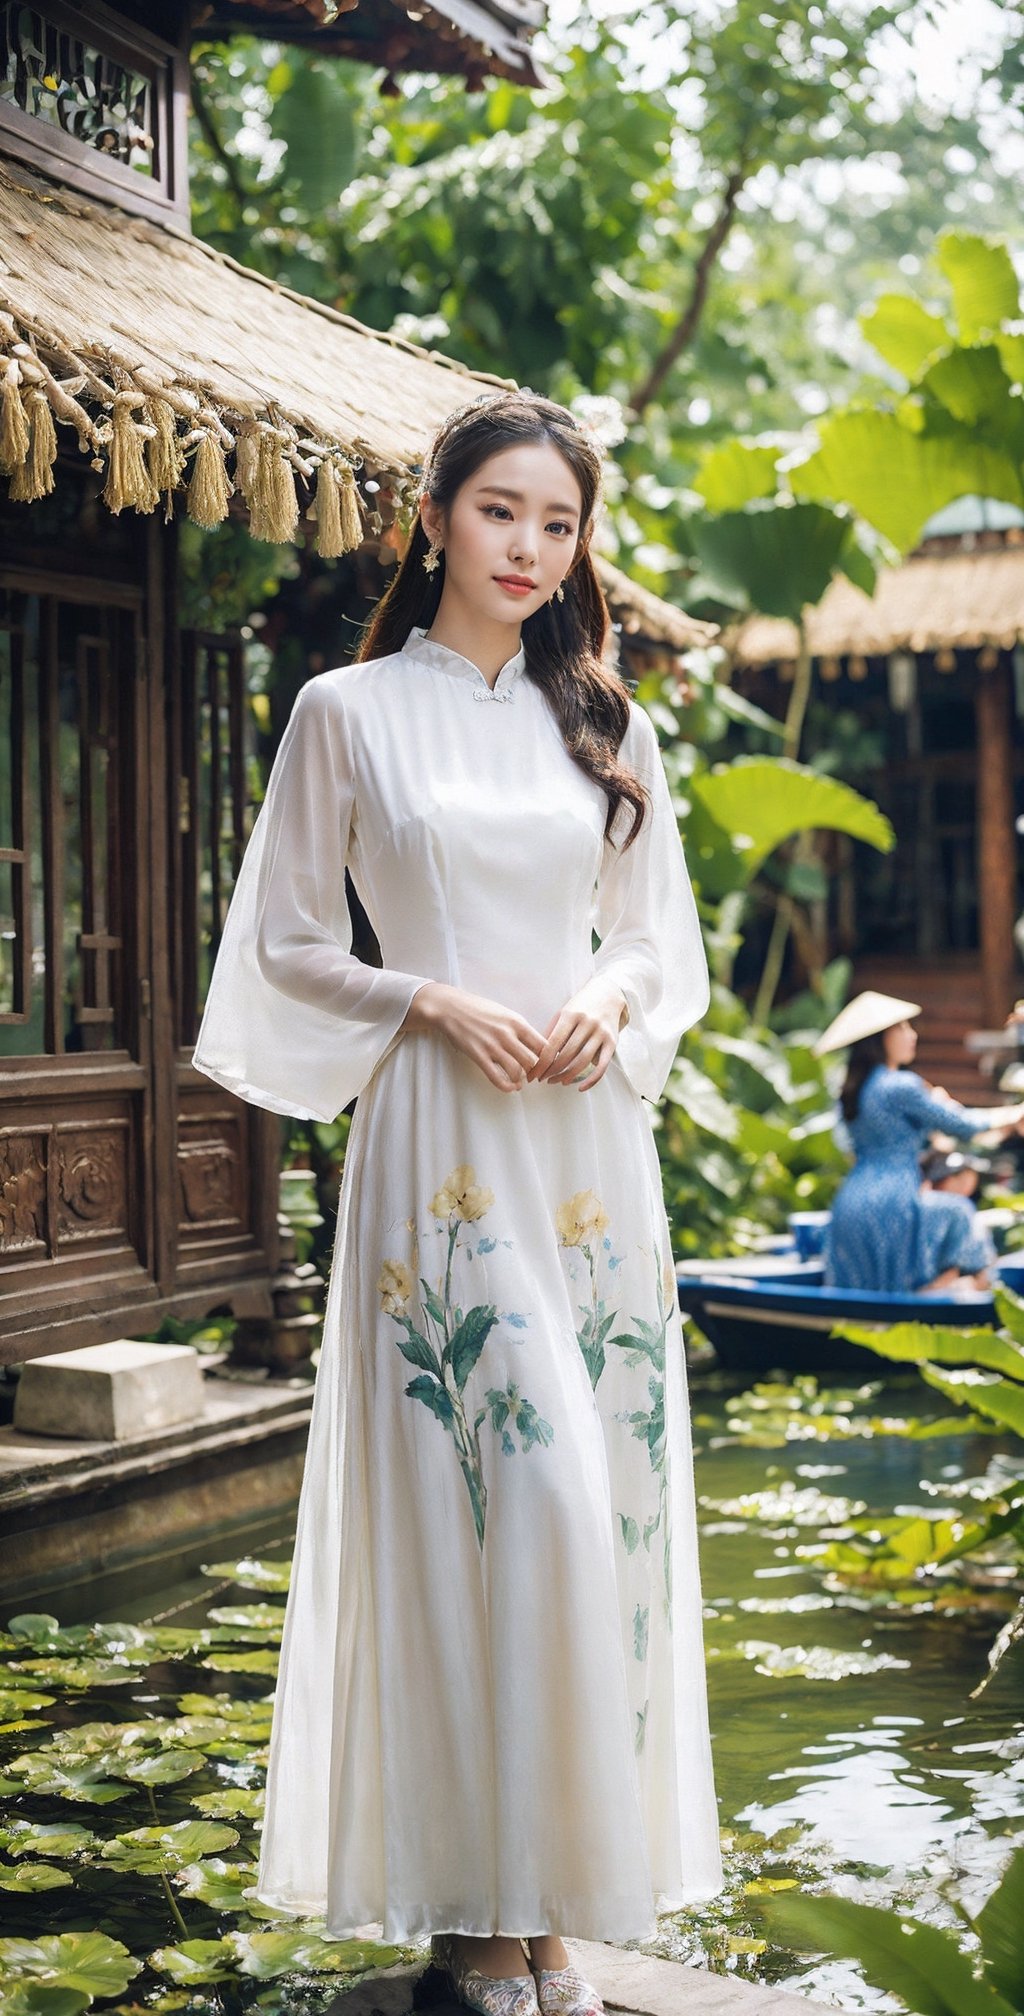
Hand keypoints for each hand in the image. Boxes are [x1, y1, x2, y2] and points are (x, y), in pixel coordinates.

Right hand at [402, 981, 545, 1093]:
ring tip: (519, 1081)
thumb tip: (536, 1046)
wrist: (451, 1007)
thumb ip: (519, 1029)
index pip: (543, 1046)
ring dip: (520, 1080)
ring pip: (517, 1071)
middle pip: (532, 1061)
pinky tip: (510, 1087)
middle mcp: (507, 1034)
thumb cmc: (479, 1009)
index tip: (545, 1065)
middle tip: (532, 1075)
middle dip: (534, 1072)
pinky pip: (497, 1077)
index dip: (547, 1059)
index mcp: (517, 1022)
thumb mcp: (505, 1013)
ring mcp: (492, 1046)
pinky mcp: (479, 1055)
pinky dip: (507, 1087)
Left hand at [525, 977, 627, 1091]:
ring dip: (568, 1076)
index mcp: (570, 1015)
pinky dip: (592, 1080)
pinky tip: (580, 1088)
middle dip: (552, 1071)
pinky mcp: (613, 1042)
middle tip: (543, 1079)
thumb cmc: (580, 1006)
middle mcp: (587, 1023)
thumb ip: (551, 1032)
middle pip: (566, 1055)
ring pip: (582, 1061)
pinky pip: (602, 1066)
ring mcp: (601, 1033)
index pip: (552, 1044)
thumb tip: (536, 1057)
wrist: (608, 993)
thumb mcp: (563, 1013)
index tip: (533, 1075)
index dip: (541, 1063)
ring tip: (558, 1081)